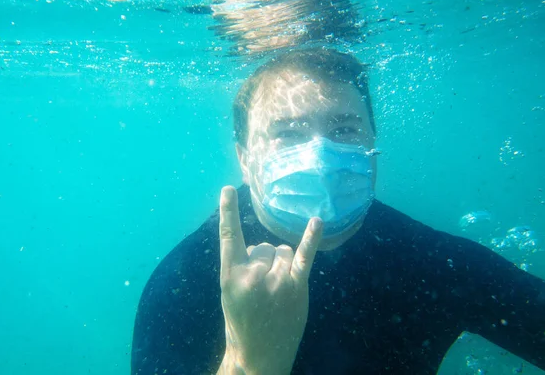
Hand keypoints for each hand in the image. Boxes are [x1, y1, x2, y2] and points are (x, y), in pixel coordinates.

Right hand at [217, 186, 322, 374]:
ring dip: (279, 263)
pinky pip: (304, 256)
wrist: (259, 356)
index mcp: (230, 276)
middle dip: (262, 261)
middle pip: (262, 246)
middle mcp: (254, 275)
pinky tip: (317, 221)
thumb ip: (241, 267)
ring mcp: (278, 280)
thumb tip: (261, 248)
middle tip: (260, 289)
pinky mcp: (297, 286)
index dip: (227, 211)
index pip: (228, 237)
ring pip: (281, 250)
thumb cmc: (240, 322)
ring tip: (275, 289)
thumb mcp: (229, 294)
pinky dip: (311, 238)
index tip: (228, 189)